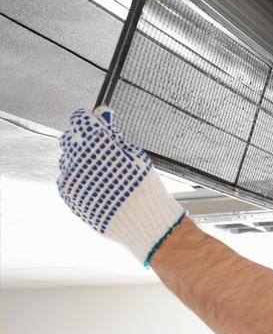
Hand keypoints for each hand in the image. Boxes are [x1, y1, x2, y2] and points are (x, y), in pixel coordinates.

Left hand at [57, 107, 185, 265]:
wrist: (143, 221)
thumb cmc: (144, 186)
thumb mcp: (135, 154)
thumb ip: (112, 133)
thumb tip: (100, 112)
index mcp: (96, 142)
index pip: (80, 119)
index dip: (93, 120)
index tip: (103, 125)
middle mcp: (77, 158)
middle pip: (71, 137)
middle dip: (85, 139)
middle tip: (104, 150)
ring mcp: (70, 178)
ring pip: (67, 158)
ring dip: (81, 159)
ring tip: (104, 171)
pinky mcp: (69, 195)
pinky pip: (66, 177)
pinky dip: (79, 177)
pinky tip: (97, 184)